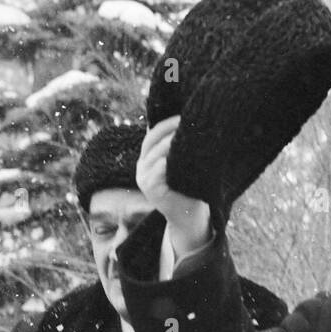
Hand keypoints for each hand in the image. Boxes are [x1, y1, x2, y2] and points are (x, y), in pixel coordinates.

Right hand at [136, 116, 211, 257]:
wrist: (189, 218)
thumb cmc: (189, 188)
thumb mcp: (181, 164)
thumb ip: (177, 147)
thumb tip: (187, 120)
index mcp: (147, 159)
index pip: (153, 134)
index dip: (167, 123)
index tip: (184, 113)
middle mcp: (141, 167)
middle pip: (153, 140)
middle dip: (170, 128)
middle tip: (189, 119)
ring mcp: (143, 179)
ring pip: (156, 154)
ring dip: (172, 142)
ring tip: (189, 133)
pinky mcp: (151, 190)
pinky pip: (159, 170)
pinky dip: (170, 160)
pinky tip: (183, 152)